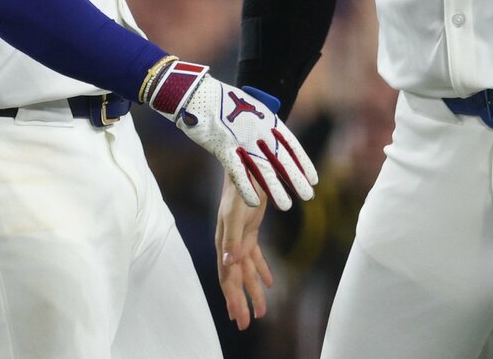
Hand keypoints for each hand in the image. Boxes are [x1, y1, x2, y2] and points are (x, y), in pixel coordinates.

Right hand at [146, 61, 317, 209]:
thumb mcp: (250, 106)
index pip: (291, 145)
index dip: (303, 162)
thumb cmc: (224, 99)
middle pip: (281, 159)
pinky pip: (238, 172)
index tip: (314, 178)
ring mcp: (242, 141)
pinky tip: (256, 202)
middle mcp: (259, 131)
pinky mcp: (224, 149)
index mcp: (268, 119)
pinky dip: (247, 188)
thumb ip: (262, 122)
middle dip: (295, 179)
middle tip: (308, 196)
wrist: (199, 92)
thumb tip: (272, 132)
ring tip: (287, 206)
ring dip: (275, 189)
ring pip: (263, 169)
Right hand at [217, 172, 272, 329]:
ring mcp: (239, 238)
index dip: (233, 299)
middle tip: (247, 324)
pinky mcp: (250, 231)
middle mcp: (229, 244)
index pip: (228, 278)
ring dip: (253, 291)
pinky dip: (262, 270)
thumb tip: (229, 263)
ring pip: (246, 271)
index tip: (239, 319)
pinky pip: (255, 256)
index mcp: (224, 243)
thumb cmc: (239, 189)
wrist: (245, 167)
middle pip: (235, 279)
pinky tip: (269, 283)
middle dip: (241, 302)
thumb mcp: (236, 214)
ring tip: (262, 311)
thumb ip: (232, 239)